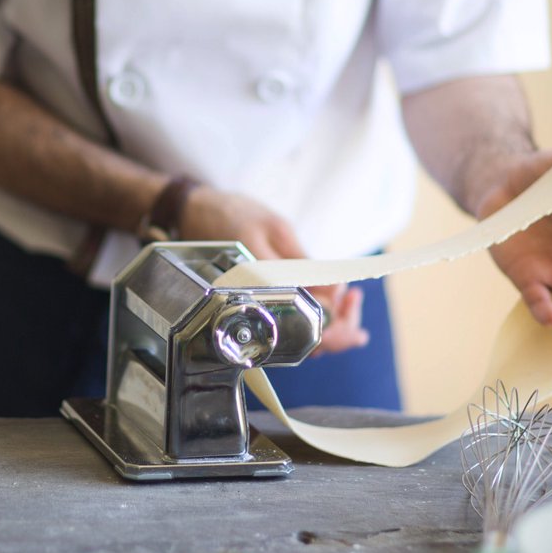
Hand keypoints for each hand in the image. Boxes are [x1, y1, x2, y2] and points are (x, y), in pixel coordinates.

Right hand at [180, 186, 369, 353]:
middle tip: (356, 309)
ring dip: (326, 327)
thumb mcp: (276, 230)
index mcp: (263, 287)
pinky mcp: (252, 305)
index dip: (338, 324)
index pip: (307, 321)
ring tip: (348, 304)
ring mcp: (253, 309)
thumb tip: (334, 295)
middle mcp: (255, 306)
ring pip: (295, 337)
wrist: (196, 212)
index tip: (353, 308)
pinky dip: (309, 320)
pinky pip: (284, 325)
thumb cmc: (234, 215)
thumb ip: (305, 265)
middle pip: (304, 340)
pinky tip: (326, 303)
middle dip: (338, 331)